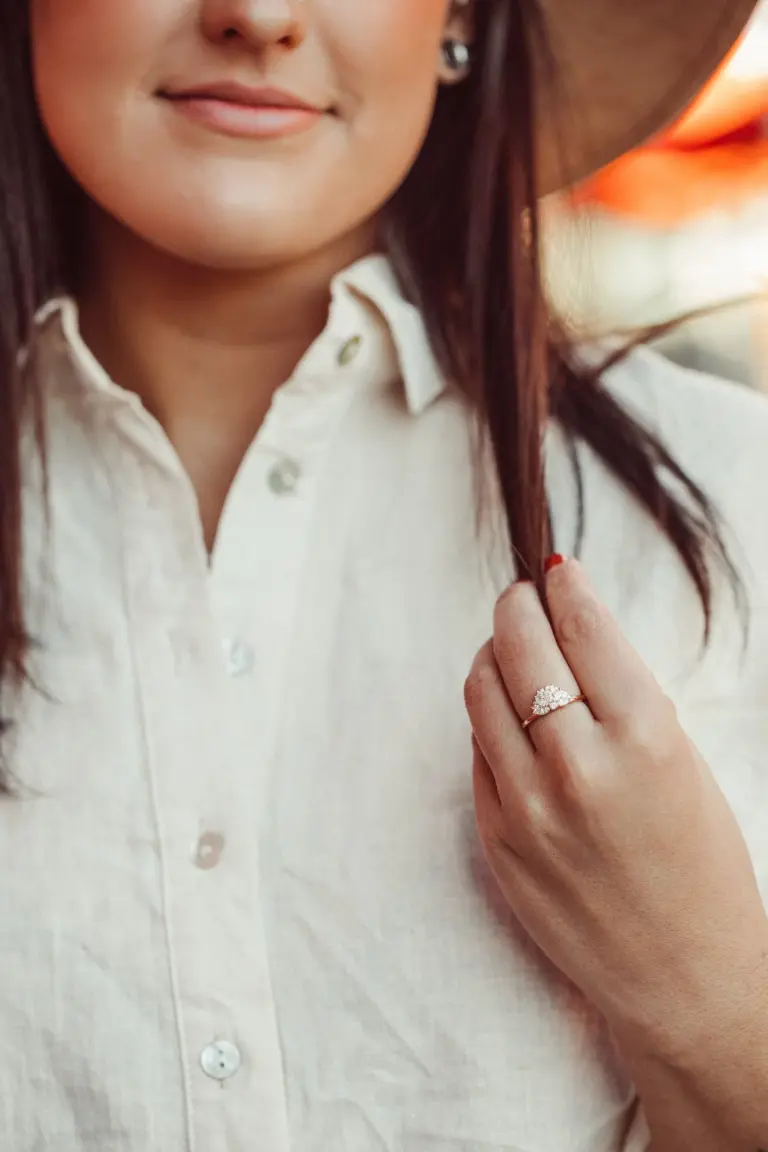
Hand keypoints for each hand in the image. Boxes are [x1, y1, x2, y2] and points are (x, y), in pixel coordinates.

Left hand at [464, 556, 767, 1055]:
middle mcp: (578, 764)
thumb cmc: (701, 866)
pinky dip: (489, 718)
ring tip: (508, 648)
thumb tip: (572, 630)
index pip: (583, 627)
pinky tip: (508, 714)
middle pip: (520, 645)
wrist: (683, 976)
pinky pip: (477, 748)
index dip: (565, 586)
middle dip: (517, 607)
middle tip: (521, 598)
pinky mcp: (496, 836)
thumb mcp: (682, 763)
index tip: (556, 570)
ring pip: (481, 689)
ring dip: (492, 654)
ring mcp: (527, 803)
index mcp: (644, 737)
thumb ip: (624, 697)